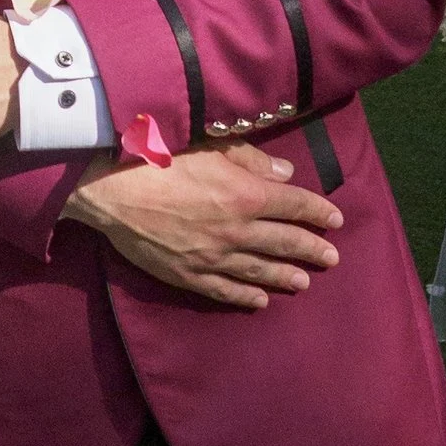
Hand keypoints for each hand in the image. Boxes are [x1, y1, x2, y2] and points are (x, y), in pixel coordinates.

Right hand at [66, 144, 342, 312]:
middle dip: (311, 249)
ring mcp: (213, 256)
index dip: (318, 212)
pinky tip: (260, 301)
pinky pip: (224, 290)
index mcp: (246, 194)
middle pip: (284, 241)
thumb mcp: (210, 145)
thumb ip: (251, 160)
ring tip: (304, 282)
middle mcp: (237, 229)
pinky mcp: (188, 274)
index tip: (335, 220)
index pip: (294, 204)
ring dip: (284, 276)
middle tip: (331, 258)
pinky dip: (245, 297)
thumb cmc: (159, 157)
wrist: (110, 190)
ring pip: (259, 270)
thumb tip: (286, 174)